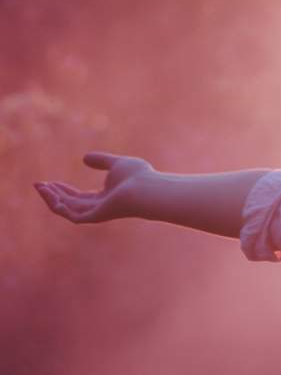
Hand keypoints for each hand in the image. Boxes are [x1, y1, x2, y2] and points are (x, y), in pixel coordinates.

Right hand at [34, 152, 155, 223]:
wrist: (148, 187)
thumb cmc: (137, 176)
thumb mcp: (116, 163)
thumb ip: (101, 160)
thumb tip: (84, 158)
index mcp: (104, 198)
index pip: (78, 197)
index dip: (63, 190)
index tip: (50, 182)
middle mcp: (99, 208)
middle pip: (70, 204)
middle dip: (53, 195)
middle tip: (38, 185)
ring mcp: (97, 213)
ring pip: (68, 210)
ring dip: (52, 199)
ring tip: (40, 187)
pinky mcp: (96, 216)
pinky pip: (72, 215)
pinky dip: (59, 207)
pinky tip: (51, 196)